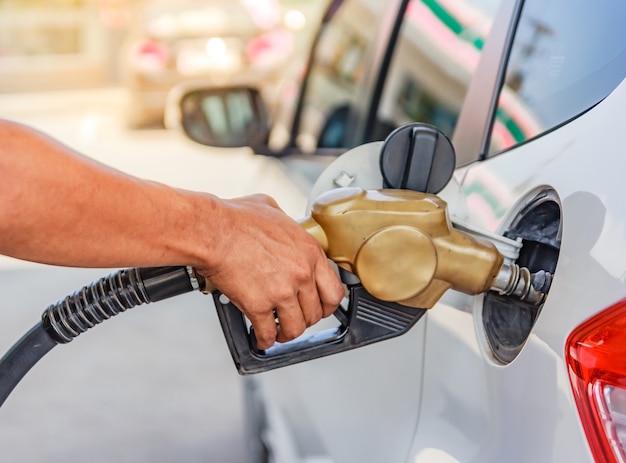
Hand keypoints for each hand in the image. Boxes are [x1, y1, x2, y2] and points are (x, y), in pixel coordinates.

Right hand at [197, 194, 343, 348]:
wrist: (212, 231)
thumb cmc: (236, 218)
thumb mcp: (273, 210)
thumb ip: (286, 226)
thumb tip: (282, 228)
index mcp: (309, 252)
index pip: (334, 290)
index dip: (327, 304)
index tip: (320, 307)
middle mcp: (301, 274)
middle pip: (315, 312)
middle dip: (305, 319)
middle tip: (297, 319)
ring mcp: (282, 291)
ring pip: (296, 327)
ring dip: (287, 333)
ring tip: (280, 333)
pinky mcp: (259, 306)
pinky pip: (268, 332)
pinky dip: (264, 340)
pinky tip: (261, 339)